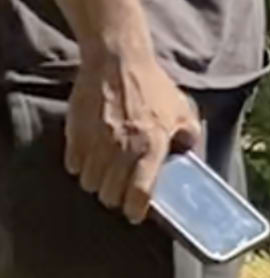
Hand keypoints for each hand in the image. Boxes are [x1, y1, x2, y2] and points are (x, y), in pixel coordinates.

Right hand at [66, 41, 196, 222]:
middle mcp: (122, 148)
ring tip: (106, 177)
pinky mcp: (75, 135)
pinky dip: (81, 168)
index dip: (137, 210)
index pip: (141, 192)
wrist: (117, 63)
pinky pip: (74, 166)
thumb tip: (187, 157)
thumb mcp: (183, 110)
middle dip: (116, 199)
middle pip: (110, 193)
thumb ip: (188, 136)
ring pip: (90, 183)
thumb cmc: (153, 86)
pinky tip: (90, 161)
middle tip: (121, 193)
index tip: (136, 215)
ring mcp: (96, 143)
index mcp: (151, 144)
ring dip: (98, 185)